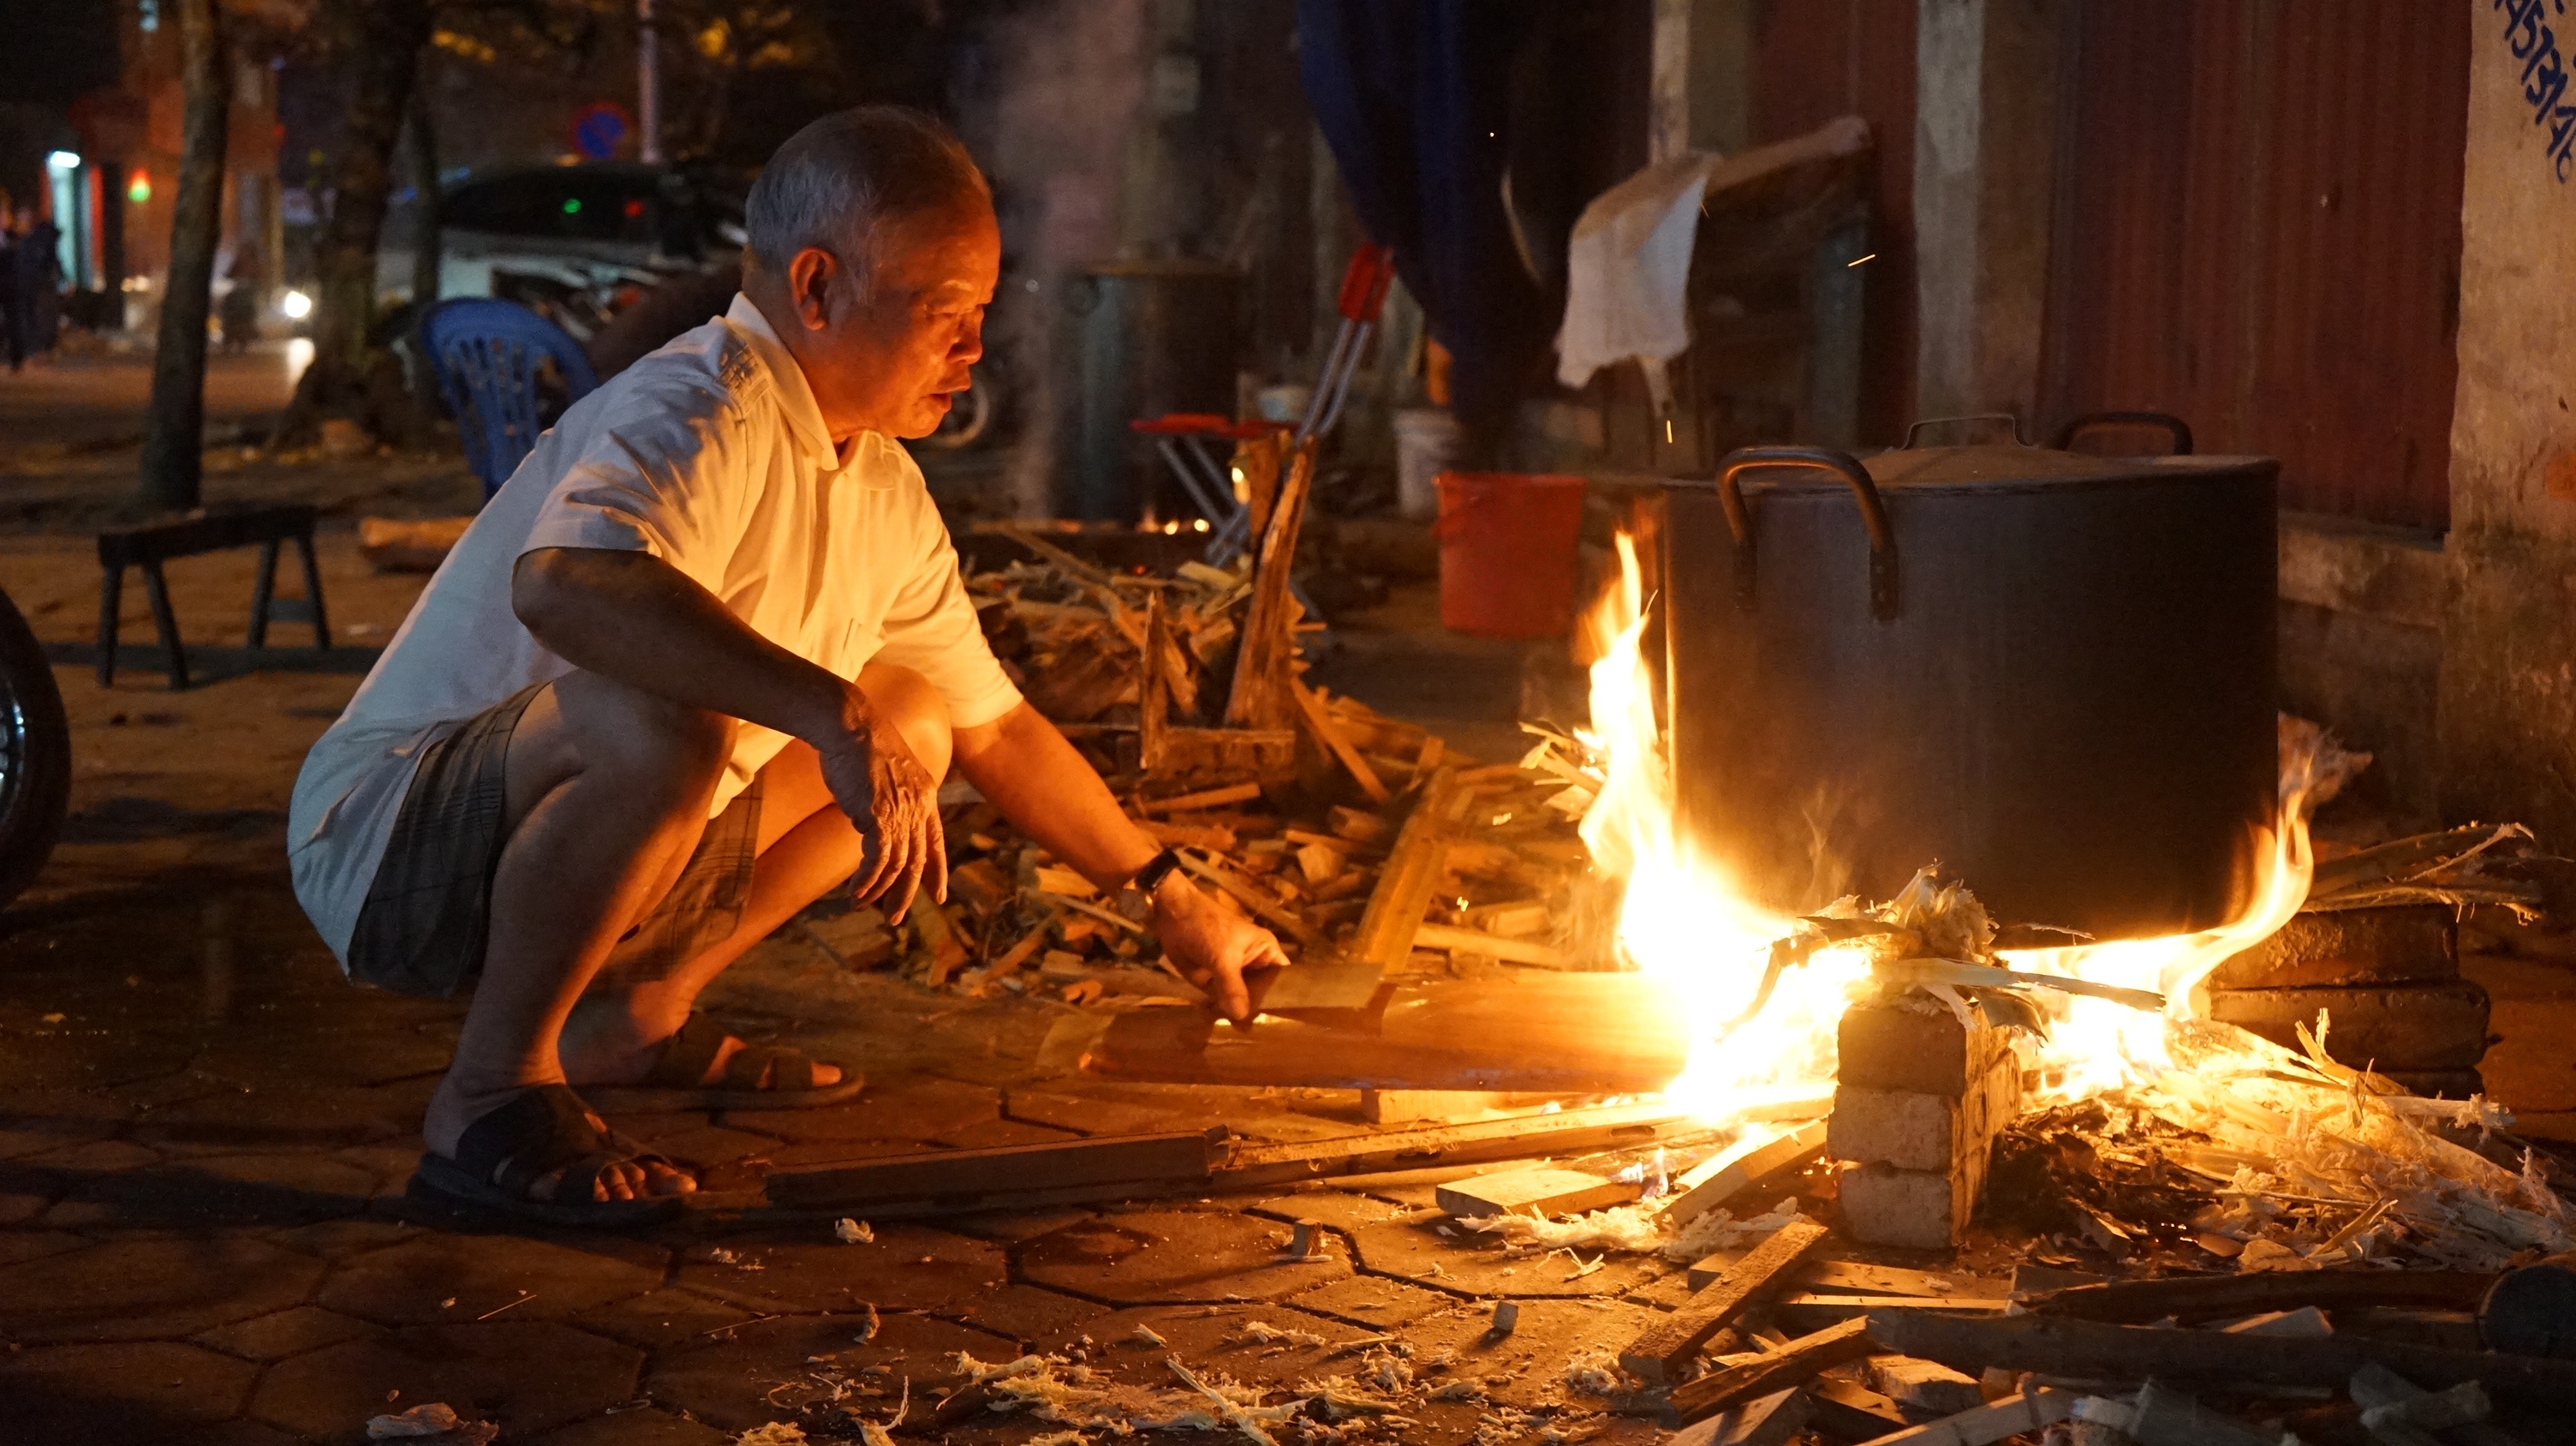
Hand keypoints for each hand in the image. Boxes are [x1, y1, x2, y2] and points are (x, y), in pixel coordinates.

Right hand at [814, 692, 945, 922]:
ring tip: (861, 904)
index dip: (938, 872)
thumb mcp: (883, 775)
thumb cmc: (857, 745)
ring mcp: (900, 811)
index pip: (936, 842)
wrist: (848, 724)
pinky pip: (878, 860)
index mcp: (924, 796)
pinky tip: (856, 892)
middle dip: (906, 893)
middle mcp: (918, 806)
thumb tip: (872, 826)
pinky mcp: (879, 816)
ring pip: (897, 864)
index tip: (939, 896)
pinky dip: (867, 880)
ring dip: (879, 890)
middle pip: (918, 861)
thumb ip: (888, 800)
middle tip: (895, 918)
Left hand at [1150, 876, 1288, 1023]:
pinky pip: (1222, 1001)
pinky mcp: (1215, 982)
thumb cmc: (1206, 927)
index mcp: (1266, 952)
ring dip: (1238, 1015)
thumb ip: (1233, 987)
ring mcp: (1234, 975)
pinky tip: (1223, 1030)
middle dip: (1258, 1012)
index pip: (1281, 980)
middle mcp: (1254, 965)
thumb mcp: (1223, 957)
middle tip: (1260, 1037)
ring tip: (1243, 1037)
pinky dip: (1220, 1012)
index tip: (1282, 1022)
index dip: (1281, 1000)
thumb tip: (1241, 1017)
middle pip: (1262, 994)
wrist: (1172, 916)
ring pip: (1241, 1000)